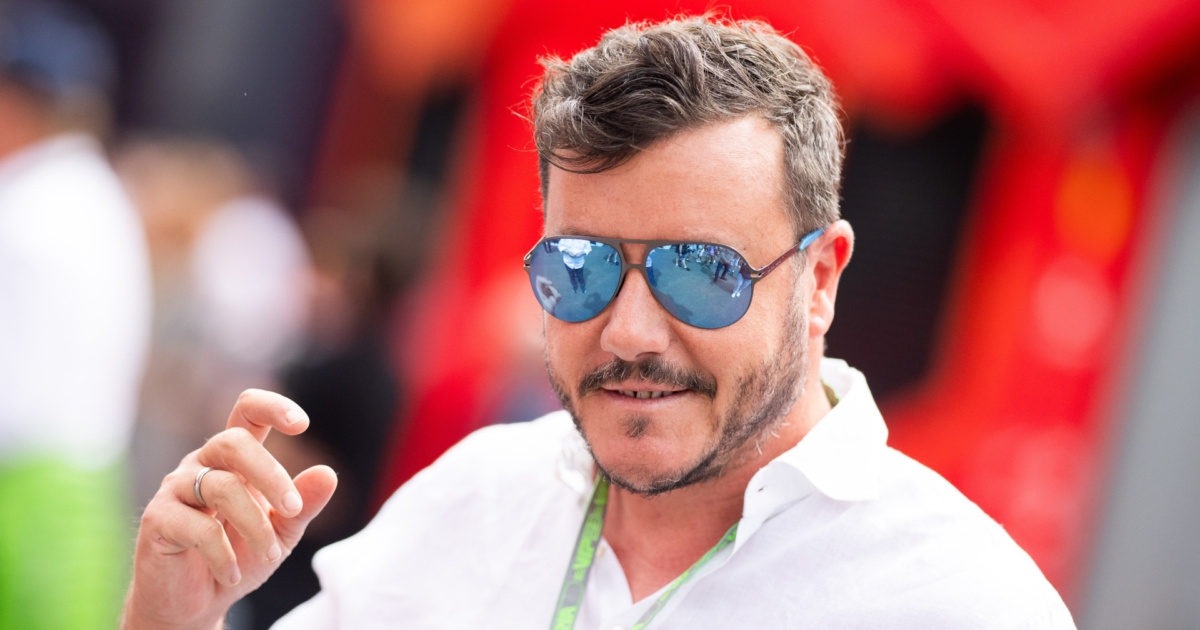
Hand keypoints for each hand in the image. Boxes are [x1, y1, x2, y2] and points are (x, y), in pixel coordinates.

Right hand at [122, 389, 337, 628]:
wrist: (196, 602)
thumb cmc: (240, 555)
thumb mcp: (282, 531)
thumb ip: (304, 504)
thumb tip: (329, 473)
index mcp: (234, 459)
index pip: (247, 412)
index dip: (272, 407)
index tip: (301, 424)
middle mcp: (202, 464)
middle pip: (234, 442)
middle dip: (271, 475)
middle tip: (293, 509)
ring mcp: (176, 488)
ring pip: (221, 487)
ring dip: (255, 525)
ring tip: (270, 555)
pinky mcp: (158, 519)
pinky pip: (198, 528)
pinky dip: (224, 555)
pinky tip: (231, 574)